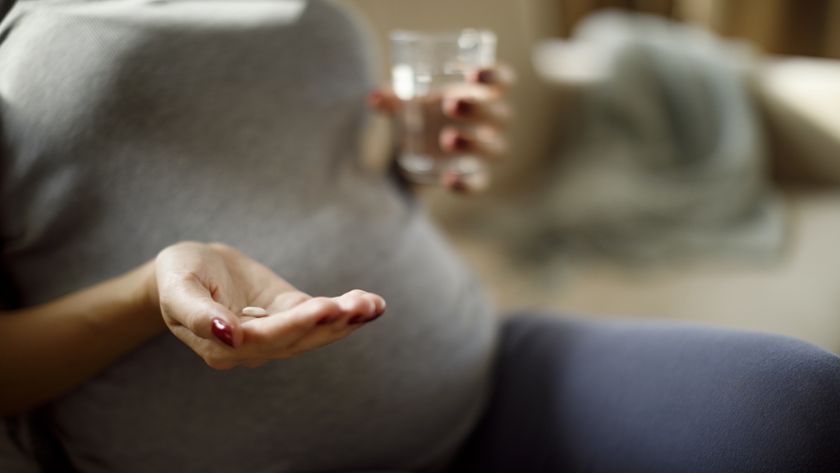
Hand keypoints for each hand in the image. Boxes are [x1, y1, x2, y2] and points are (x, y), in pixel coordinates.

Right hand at [154, 242, 384, 368]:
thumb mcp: (178, 288)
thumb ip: (197, 314)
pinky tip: (372, 304)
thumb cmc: (178, 275)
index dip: (295, 324)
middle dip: (331, 322)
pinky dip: (347, 313)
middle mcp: (253, 348)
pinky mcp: (290, 314)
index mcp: (222, 346)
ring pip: (315, 333)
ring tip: (372, 305)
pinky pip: (321, 318)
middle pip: (297, 339)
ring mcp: (275, 333)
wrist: (190, 267)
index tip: (323, 308)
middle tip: (360, 305)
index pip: (264, 338)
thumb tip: (226, 335)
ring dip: (346, 321)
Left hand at [369, 64, 514, 193]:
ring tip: (446, 139)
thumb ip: (392, 99)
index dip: (496, 75)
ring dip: (474, 143)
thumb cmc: (419, 114)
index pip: (503, 81)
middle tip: (449, 104)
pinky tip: (448, 179)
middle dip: (478, 109)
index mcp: (479, 94)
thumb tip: (374, 98)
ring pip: (497, 149)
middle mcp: (489, 122)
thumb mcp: (405, 103)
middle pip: (501, 115)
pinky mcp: (474, 176)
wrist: (410, 151)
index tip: (473, 73)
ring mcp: (483, 151)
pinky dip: (468, 183)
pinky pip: (481, 182)